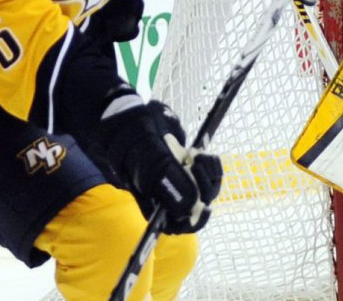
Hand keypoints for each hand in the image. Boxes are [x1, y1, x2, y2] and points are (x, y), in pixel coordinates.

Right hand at [95, 92, 222, 233]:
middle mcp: (167, 196)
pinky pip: (209, 176)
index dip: (192, 221)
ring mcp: (179, 182)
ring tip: (199, 155)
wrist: (132, 119)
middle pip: (195, 207)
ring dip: (208, 175)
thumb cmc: (133, 138)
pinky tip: (202, 153)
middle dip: (203, 189)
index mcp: (153, 202)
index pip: (175, 224)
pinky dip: (210, 166)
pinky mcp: (189, 169)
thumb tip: (191, 203)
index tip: (204, 208)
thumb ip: (166, 177)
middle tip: (197, 166)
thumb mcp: (149, 155)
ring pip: (205, 191)